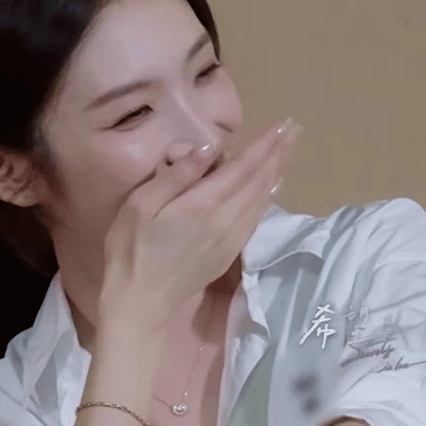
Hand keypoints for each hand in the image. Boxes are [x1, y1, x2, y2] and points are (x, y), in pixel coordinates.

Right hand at [99, 118, 302, 334]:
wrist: (140, 301)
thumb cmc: (131, 249)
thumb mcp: (141, 204)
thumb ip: (177, 175)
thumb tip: (208, 148)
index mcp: (204, 204)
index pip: (243, 167)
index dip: (265, 145)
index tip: (282, 125)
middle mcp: (226, 219)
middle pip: (260, 180)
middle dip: (278, 152)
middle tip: (294, 129)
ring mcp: (231, 238)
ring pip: (262, 199)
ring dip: (277, 172)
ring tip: (288, 150)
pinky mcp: (230, 253)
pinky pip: (256, 218)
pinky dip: (268, 197)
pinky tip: (273, 187)